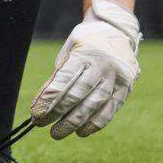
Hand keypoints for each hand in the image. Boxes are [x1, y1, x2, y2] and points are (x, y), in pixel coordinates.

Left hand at [32, 0, 140, 138]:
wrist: (116, 30)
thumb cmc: (83, 45)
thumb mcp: (66, 54)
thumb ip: (56, 78)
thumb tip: (40, 106)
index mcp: (85, 54)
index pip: (64, 81)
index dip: (48, 100)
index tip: (36, 114)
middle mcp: (104, 65)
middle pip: (79, 95)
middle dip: (58, 114)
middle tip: (42, 125)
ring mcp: (118, 77)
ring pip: (95, 105)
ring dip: (75, 123)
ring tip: (58, 132)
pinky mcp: (127, 87)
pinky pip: (111, 110)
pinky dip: (95, 123)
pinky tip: (82, 131)